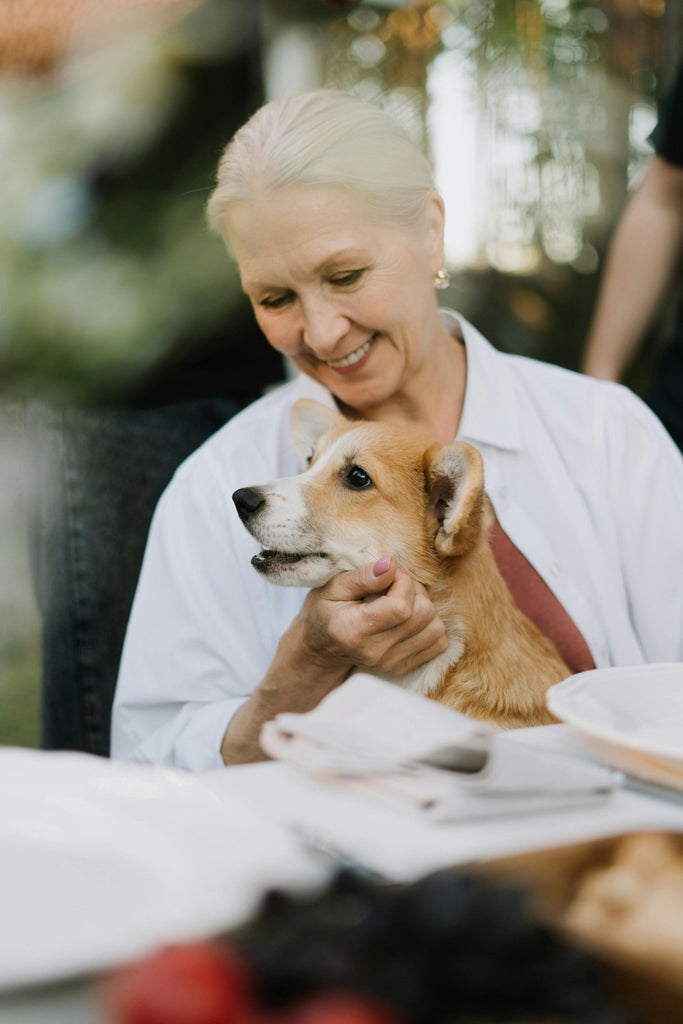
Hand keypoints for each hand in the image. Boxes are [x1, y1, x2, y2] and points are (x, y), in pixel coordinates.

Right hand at [221, 556, 446, 764]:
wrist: (321, 647)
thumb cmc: (326, 610)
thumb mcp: (333, 586)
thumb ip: (363, 576)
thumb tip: (392, 564)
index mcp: (353, 630)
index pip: (401, 607)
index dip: (403, 582)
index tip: (389, 574)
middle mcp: (374, 652)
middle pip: (423, 616)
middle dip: (416, 591)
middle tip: (395, 585)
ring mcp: (390, 664)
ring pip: (435, 629)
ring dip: (425, 607)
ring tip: (403, 601)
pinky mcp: (402, 668)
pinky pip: (438, 643)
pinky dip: (430, 625)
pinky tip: (410, 618)